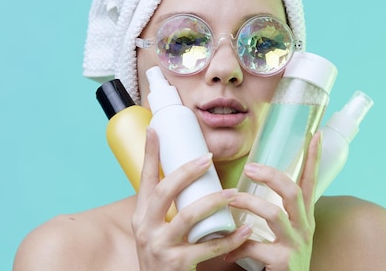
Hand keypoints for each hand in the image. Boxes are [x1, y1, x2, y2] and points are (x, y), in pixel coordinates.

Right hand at [132, 127, 252, 270]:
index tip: (155, 129)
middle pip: (164, 191)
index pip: (144, 179)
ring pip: (188, 216)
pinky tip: (244, 230)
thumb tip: (186, 177)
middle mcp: (145, 229)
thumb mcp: (157, 231)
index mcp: (141, 216)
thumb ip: (168, 209)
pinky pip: (207, 248)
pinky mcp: (176, 265)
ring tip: (233, 193)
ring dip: (213, 201)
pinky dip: (228, 238)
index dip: (150, 153)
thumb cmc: (164, 257)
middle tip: (208, 158)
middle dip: (187, 172)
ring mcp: (160, 247)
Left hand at [225, 132, 322, 270]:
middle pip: (293, 192)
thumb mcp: (282, 233)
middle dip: (271, 176)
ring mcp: (296, 245)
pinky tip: (226, 252)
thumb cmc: (280, 260)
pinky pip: (255, 246)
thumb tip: (238, 191)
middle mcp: (304, 228)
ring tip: (230, 199)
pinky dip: (236, 246)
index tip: (315, 135)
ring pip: (274, 214)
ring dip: (248, 203)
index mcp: (303, 217)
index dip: (313, 159)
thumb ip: (270, 213)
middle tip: (249, 168)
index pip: (310, 182)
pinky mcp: (284, 262)